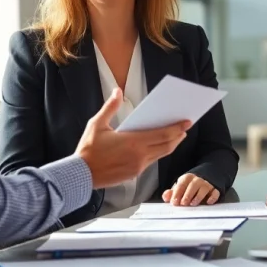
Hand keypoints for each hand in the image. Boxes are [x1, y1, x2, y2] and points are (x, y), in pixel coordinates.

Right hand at [76, 88, 190, 188]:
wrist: (80, 174)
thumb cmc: (88, 149)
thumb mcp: (97, 124)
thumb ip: (110, 107)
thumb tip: (117, 91)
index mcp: (133, 142)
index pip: (163, 135)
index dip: (177, 128)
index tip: (186, 122)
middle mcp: (139, 156)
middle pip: (167, 146)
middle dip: (178, 136)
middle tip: (185, 128)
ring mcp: (137, 167)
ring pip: (161, 155)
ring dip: (170, 145)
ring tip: (175, 136)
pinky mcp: (134, 174)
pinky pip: (151, 162)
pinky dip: (158, 153)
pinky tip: (158, 147)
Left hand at [162, 173, 218, 205]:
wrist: (203, 180)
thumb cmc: (188, 187)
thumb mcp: (179, 188)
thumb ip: (171, 193)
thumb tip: (166, 197)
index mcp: (187, 178)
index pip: (181, 184)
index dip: (177, 193)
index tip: (174, 202)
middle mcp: (197, 180)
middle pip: (193, 185)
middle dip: (187, 195)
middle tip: (183, 204)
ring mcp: (207, 185)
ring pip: (204, 188)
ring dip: (198, 196)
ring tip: (193, 204)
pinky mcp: (214, 190)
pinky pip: (215, 193)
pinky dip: (212, 197)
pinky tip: (208, 202)